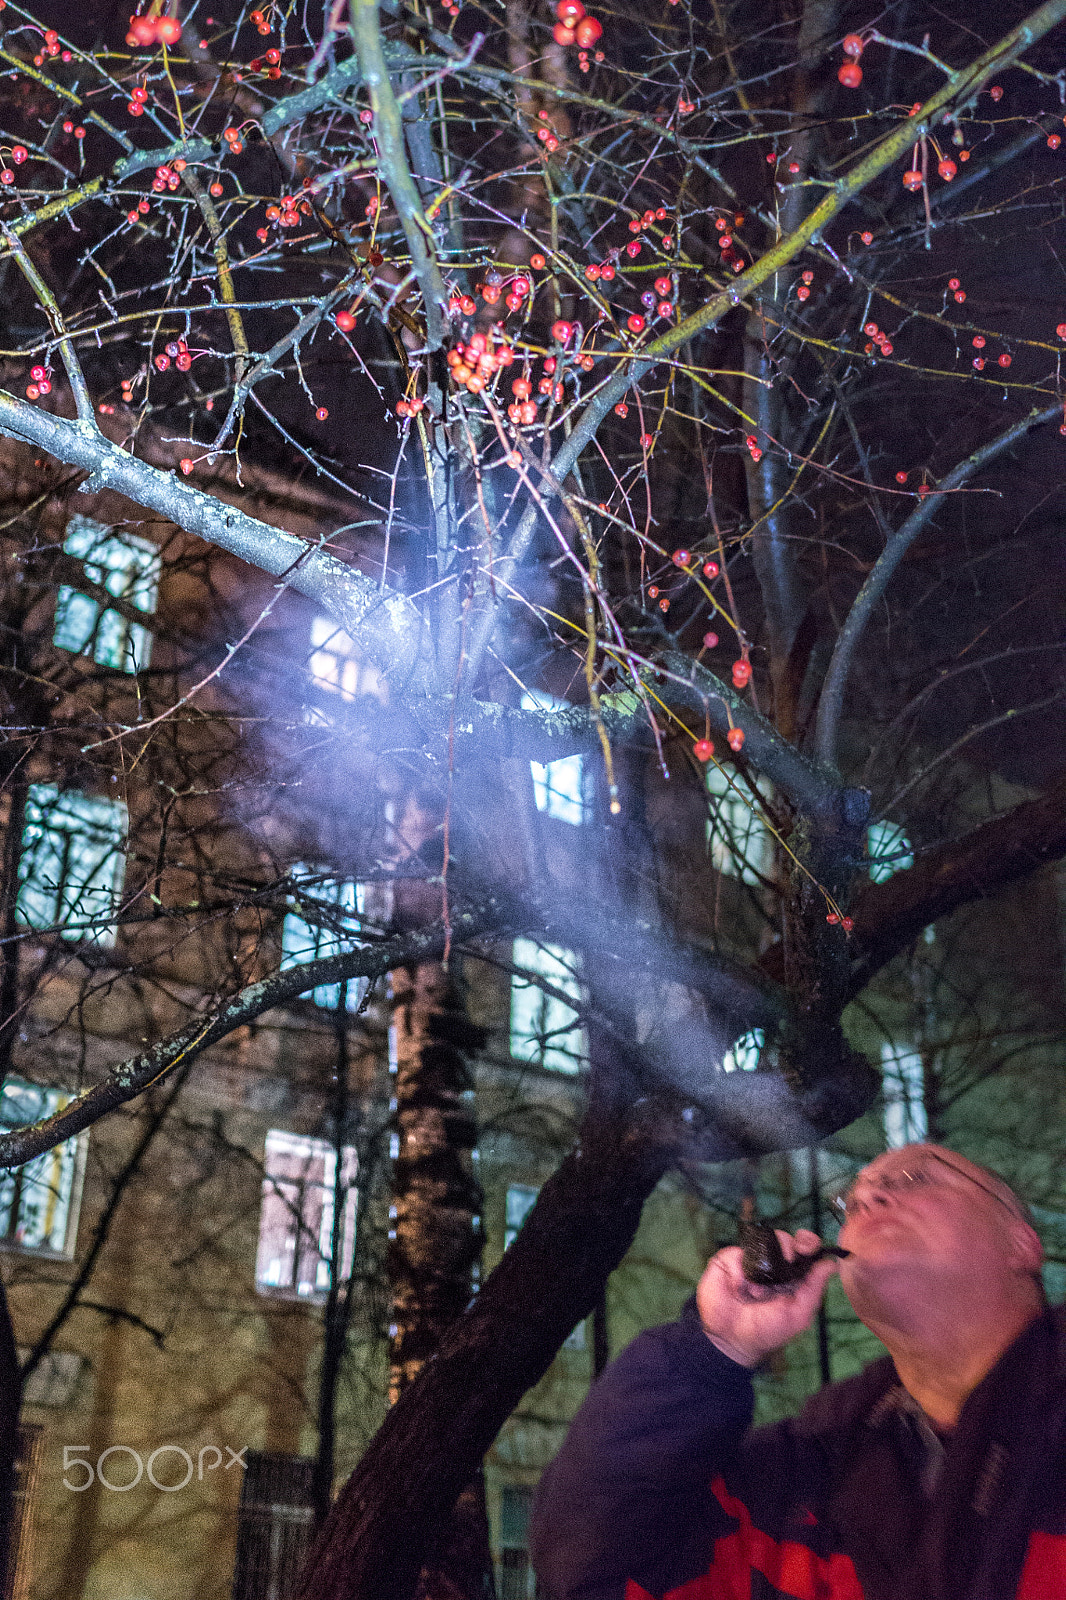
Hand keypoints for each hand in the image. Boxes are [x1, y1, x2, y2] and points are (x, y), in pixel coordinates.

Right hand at [695, 1229, 838, 1368]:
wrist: (732, 1340)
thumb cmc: (767, 1331)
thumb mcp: (797, 1314)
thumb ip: (814, 1288)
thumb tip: (833, 1263)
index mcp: (793, 1274)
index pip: (804, 1247)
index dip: (807, 1241)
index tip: (806, 1248)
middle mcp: (773, 1264)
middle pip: (784, 1239)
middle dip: (786, 1249)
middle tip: (783, 1265)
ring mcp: (751, 1260)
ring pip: (761, 1241)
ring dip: (762, 1266)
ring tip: (757, 1293)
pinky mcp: (729, 1260)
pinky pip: (736, 1253)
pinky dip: (739, 1272)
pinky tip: (740, 1290)